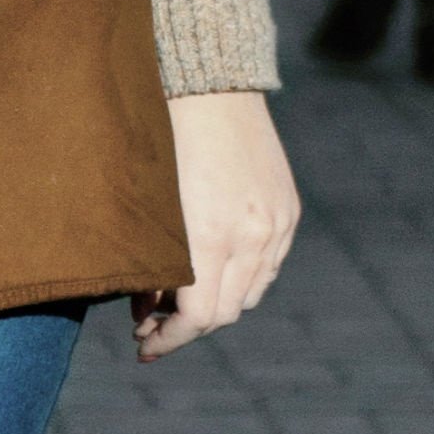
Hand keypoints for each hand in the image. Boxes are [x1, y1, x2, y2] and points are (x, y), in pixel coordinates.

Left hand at [131, 91, 299, 360]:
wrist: (211, 86)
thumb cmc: (161, 138)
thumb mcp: (147, 205)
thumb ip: (151, 262)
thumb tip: (149, 307)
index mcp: (210, 236)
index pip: (199, 317)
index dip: (170, 339)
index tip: (145, 347)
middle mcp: (252, 236)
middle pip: (226, 313)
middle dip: (187, 327)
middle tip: (151, 325)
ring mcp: (277, 223)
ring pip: (251, 294)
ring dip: (216, 304)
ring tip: (179, 298)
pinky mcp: (288, 210)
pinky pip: (268, 265)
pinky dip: (241, 278)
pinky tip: (212, 270)